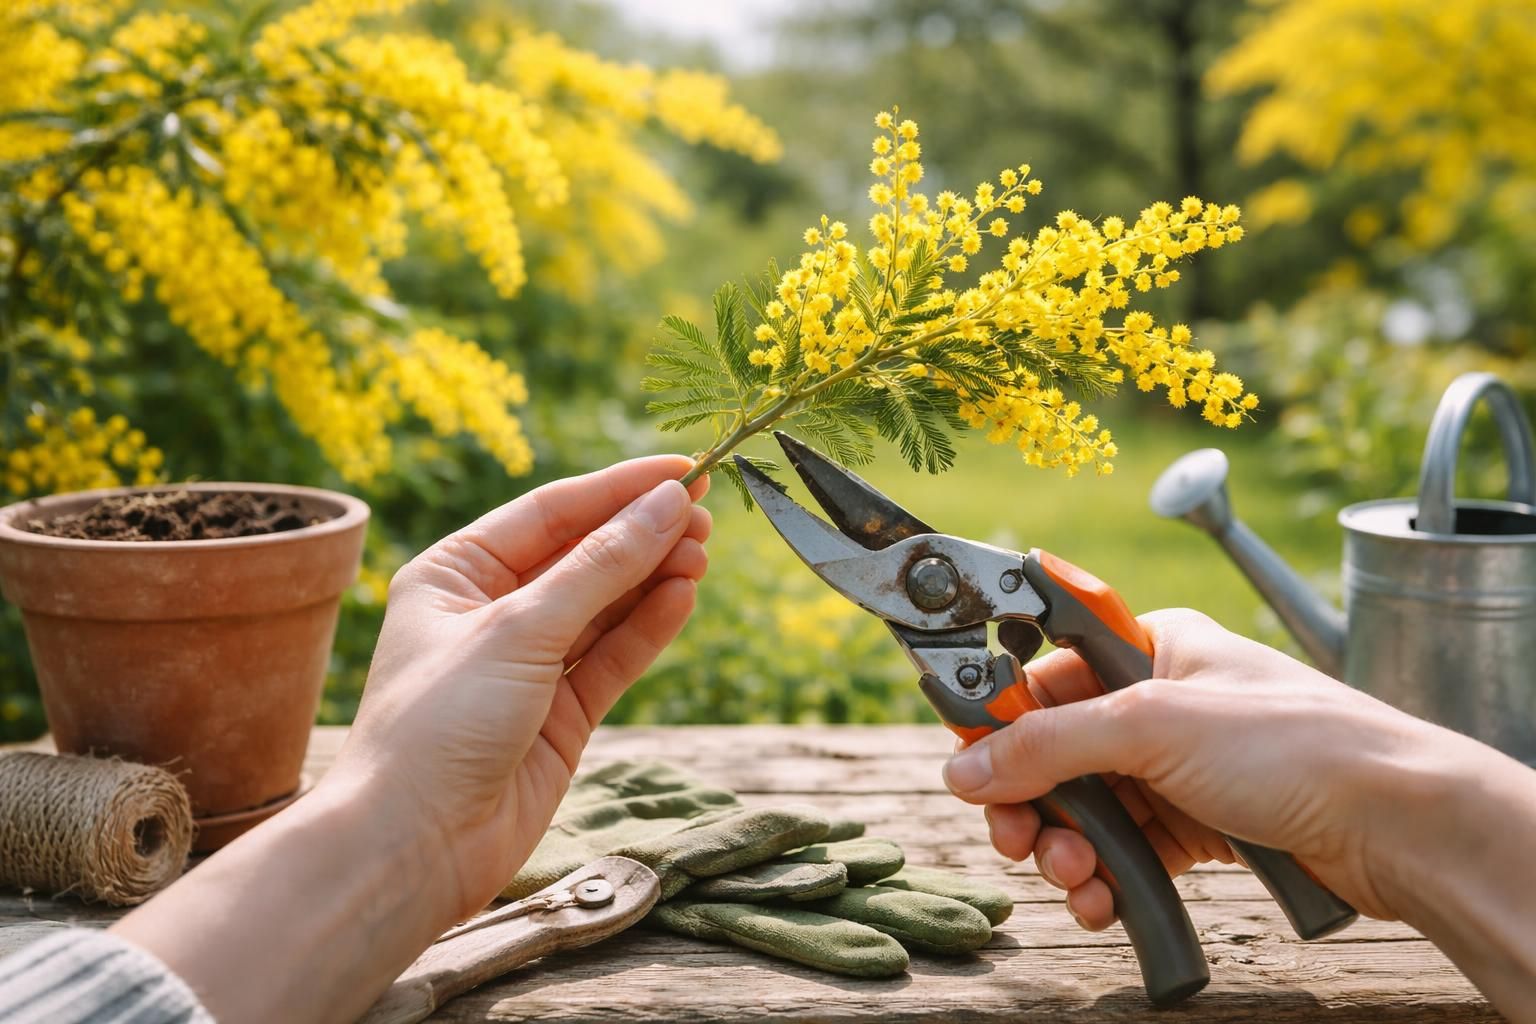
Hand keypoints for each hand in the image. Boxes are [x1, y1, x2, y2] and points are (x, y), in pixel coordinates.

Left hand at [331, 455, 710, 920]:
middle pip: (582, 555)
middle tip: (707, 516)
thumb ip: (600, 566)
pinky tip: (683, 596)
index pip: (550, 512)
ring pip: (604, 605)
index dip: (618, 488)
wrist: (414, 848)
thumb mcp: (519, 629)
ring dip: (653, 576)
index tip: (684, 472)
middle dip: (642, 532)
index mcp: (455, 572)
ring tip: (702, 554)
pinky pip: (613, 656)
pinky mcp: (560, 714)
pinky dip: (649, 627)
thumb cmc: (437, 725)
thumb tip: (667, 505)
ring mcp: (528, 664)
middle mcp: (491, 611)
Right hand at [942, 609, 1450, 927]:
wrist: (1396, 823)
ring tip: (1078, 879)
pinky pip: (1125, 850)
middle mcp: (1158, 704)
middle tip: (1017, 841)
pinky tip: (1106, 903)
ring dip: (1067, 849)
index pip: (1042, 675)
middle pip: (1054, 752)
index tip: (966, 765)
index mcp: (1147, 649)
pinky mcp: (1198, 825)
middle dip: (1030, 803)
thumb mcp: (1150, 729)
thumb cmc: (1294, 745)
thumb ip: (1048, 745)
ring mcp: (1178, 767)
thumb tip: (964, 766)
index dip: (998, 721)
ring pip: (1085, 808)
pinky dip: (1106, 880)